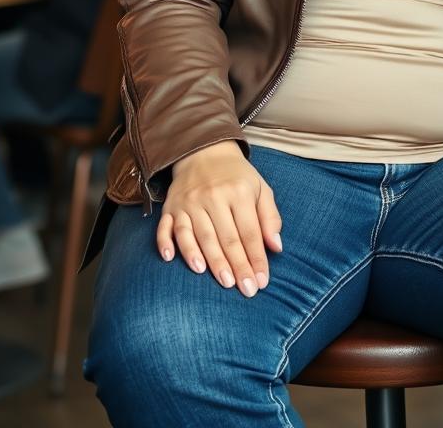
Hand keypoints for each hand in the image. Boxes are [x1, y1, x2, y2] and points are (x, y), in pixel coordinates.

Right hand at [159, 140, 282, 296]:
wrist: (204, 151)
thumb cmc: (236, 176)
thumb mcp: (260, 188)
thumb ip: (270, 216)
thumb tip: (276, 247)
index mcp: (238, 192)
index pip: (249, 232)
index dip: (256, 258)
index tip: (261, 281)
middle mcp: (213, 196)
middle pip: (225, 238)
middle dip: (237, 266)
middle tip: (245, 290)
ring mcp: (189, 202)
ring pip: (198, 236)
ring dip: (209, 260)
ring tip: (222, 280)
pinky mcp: (170, 206)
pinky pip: (166, 227)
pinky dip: (167, 243)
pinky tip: (171, 260)